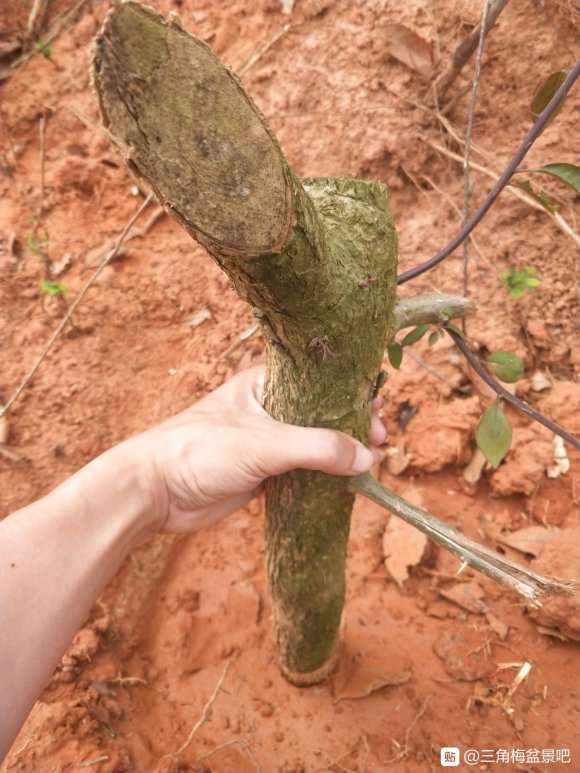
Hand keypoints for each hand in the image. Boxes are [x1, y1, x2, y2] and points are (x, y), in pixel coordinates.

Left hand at [130, 366, 385, 532]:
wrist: (154, 491)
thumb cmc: (200, 450)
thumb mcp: (263, 443)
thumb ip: (316, 447)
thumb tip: (366, 457)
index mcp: (265, 383)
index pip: (319, 379)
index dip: (350, 390)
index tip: (377, 408)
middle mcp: (268, 408)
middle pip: (321, 412)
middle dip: (351, 424)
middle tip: (380, 441)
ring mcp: (265, 442)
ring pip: (313, 444)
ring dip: (339, 453)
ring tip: (369, 461)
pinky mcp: (261, 473)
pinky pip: (301, 472)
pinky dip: (322, 477)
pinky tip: (344, 484)